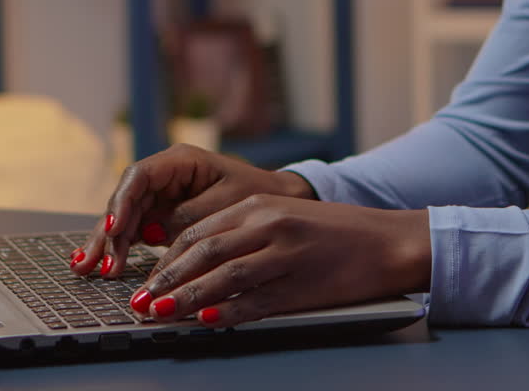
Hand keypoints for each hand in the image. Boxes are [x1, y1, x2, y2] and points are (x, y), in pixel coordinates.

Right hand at [69, 144, 316, 277]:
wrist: (279, 202)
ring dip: (107, 243)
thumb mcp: (227, 203)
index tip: (114, 228)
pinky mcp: (161, 215)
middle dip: (109, 231)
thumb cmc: (258, 195)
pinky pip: (135, 230)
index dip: (122, 203)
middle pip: (125, 200)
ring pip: (125, 217)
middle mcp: (164, 176)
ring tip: (88, 268)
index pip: (140, 176)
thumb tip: (153, 232)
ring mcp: (161, 196)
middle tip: (99, 262)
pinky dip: (120, 248)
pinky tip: (101, 265)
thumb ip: (190, 216)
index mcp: (180, 161)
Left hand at [127, 195, 429, 326]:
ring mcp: (285, 254)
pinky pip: (254, 300)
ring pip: (222, 275)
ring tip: (159, 313)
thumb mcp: (284, 221)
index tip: (145, 281)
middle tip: (140, 301)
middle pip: (202, 252)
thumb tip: (197, 265)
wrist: (388, 241)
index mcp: (259, 207)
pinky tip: (204, 322)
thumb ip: (243, 236)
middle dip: (165, 280)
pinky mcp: (301, 283)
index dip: (166, 260)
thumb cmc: (335, 234)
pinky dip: (226, 312)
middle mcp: (268, 224)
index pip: (198, 233)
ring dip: (185, 297)